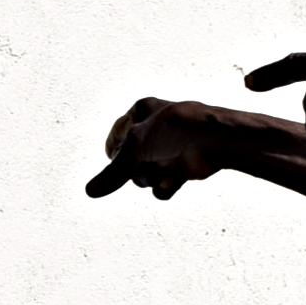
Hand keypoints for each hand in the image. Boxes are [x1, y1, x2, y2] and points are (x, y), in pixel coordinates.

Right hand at [85, 98, 268, 200]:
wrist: (215, 140)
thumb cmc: (175, 131)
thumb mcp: (135, 147)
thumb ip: (112, 173)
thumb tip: (90, 191)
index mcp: (141, 113)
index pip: (114, 139)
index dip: (114, 152)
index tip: (118, 156)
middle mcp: (154, 131)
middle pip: (128, 162)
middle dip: (134, 168)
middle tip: (144, 162)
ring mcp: (168, 150)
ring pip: (144, 176)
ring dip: (150, 178)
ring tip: (161, 172)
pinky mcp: (181, 168)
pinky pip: (162, 187)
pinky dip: (165, 188)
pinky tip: (172, 181)